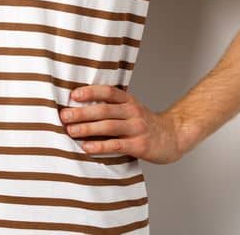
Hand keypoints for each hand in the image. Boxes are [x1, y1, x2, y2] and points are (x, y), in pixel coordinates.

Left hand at [59, 85, 188, 164]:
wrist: (174, 137)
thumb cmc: (145, 125)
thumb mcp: (132, 110)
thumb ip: (112, 108)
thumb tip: (79, 109)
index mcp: (130, 101)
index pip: (109, 92)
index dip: (91, 92)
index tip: (74, 95)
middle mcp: (134, 112)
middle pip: (105, 110)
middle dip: (82, 112)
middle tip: (65, 116)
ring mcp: (137, 128)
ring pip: (109, 127)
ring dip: (87, 128)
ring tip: (71, 131)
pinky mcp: (140, 145)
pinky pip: (117, 145)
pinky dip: (100, 146)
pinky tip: (86, 147)